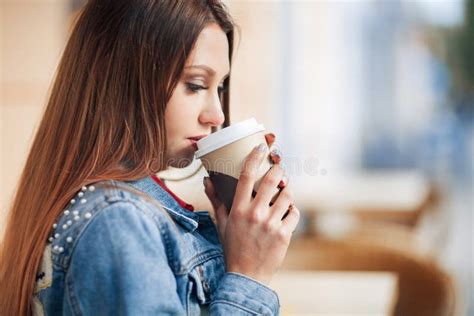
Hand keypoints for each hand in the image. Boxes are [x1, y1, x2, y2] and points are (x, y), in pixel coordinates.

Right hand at [203, 134, 299, 284]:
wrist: (246, 276)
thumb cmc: (233, 247)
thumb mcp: (221, 223)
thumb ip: (216, 200)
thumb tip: (207, 180)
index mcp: (238, 209)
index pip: (246, 175)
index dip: (255, 157)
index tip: (261, 147)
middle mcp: (255, 213)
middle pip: (272, 180)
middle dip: (279, 170)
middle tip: (279, 169)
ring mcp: (270, 224)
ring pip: (287, 195)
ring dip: (287, 190)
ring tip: (284, 192)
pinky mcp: (284, 234)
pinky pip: (294, 212)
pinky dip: (292, 210)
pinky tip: (287, 212)